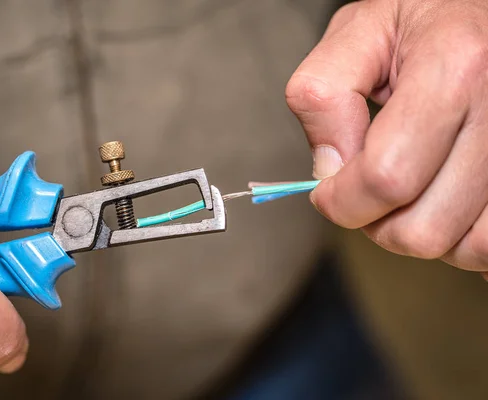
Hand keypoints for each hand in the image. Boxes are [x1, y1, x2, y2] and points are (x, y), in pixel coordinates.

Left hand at [286, 0, 487, 272]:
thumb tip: (328, 170)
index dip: (343, 202)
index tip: (329, 193)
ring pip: (464, 247)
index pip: (386, 177)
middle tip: (368, 193)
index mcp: (454, 67)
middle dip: (377, 223)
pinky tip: (443, 199)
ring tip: (409, 191)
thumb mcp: (358, 34)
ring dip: (421, 232)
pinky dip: (459, 237)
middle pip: (423, 228)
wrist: (482, 13)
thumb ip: (323, 97)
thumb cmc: (426, 20)